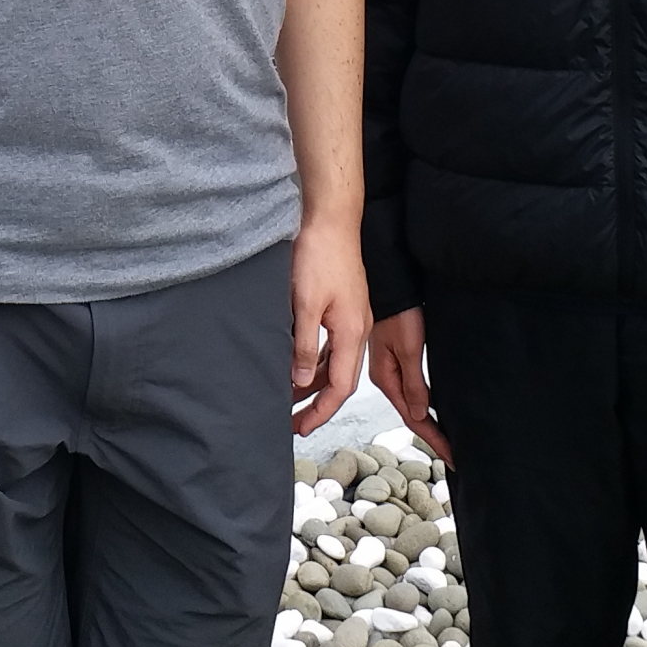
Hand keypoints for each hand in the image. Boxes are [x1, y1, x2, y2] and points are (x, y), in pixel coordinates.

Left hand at [290, 218, 370, 435]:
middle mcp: (358, 329)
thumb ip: (303, 344)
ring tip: (289, 395)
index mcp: (352, 333)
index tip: (302, 427)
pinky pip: (333, 343)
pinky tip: (298, 361)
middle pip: (340, 379)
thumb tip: (299, 380)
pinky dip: (316, 358)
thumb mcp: (305, 304)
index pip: (340, 387)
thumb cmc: (320, 254)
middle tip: (293, 420)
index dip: (321, 411)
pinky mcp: (345, 306)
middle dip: (317, 403)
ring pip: (335, 361)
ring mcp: (353, 318)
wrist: (332, 219)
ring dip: (314, 381)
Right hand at [367, 307, 448, 461]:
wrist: (390, 283)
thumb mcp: (408, 348)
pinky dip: (425, 404)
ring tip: (447, 440)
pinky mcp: (398, 357)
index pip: (413, 419)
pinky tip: (434, 409)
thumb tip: (418, 414)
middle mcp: (387, 376)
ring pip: (413, 404)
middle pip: (412, 415)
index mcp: (386, 378)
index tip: (452, 457)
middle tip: (454, 456)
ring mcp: (391, 368)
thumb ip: (413, 383)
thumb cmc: (398, 310)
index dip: (434, 440)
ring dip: (429, 423)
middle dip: (433, 437)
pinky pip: (413, 389)